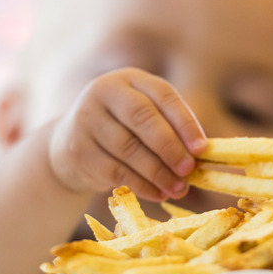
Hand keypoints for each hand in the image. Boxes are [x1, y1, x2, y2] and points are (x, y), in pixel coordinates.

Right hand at [49, 67, 206, 200]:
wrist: (70, 142)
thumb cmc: (122, 128)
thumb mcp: (142, 116)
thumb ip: (170, 128)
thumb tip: (201, 156)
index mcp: (129, 79)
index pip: (162, 94)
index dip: (184, 122)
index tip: (202, 148)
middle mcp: (104, 92)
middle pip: (142, 117)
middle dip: (170, 146)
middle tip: (189, 170)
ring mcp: (86, 120)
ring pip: (128, 148)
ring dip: (158, 172)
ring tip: (178, 188)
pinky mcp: (79, 150)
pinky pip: (115, 171)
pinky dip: (141, 185)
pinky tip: (158, 194)